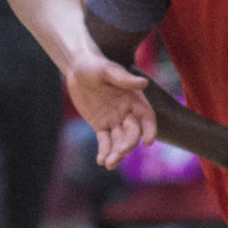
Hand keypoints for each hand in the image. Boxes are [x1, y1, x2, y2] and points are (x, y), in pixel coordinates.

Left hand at [64, 52, 154, 169]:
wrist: (77, 67)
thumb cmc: (95, 64)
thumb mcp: (108, 70)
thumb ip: (124, 79)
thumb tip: (144, 83)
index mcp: (134, 99)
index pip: (147, 117)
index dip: (150, 129)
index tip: (149, 142)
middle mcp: (127, 112)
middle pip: (132, 133)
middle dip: (128, 144)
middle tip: (120, 152)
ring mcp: (114, 120)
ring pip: (118, 140)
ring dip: (116, 153)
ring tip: (109, 164)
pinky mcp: (101, 125)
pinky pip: (104, 141)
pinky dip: (104, 151)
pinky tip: (101, 161)